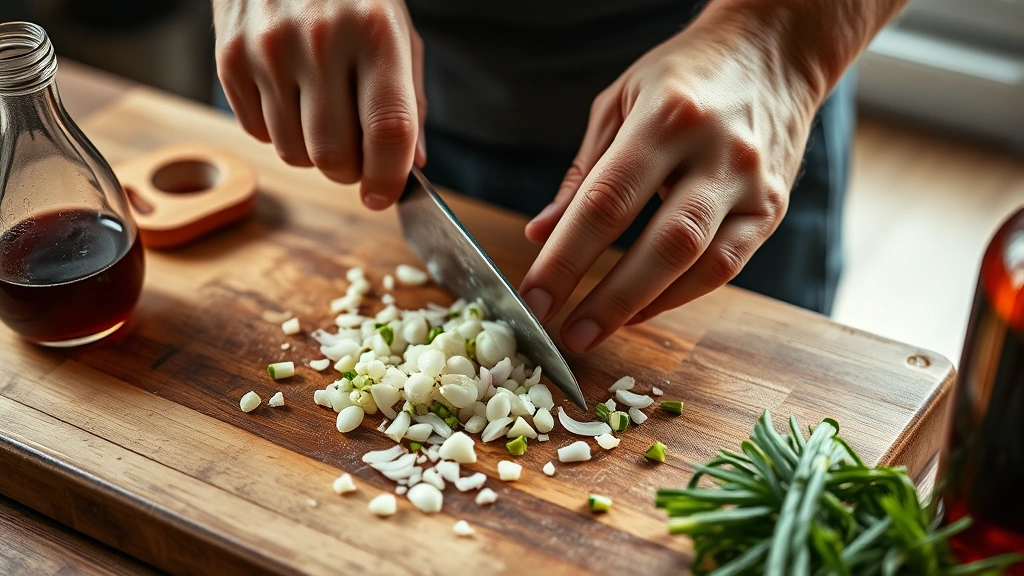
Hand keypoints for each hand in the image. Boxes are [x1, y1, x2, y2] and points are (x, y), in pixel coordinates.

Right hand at [213, 0, 425, 208]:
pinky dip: (278, 130)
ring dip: (313, 152)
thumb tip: (411, 166)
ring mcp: (267, 50)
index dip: (389, 178)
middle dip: (350, 172)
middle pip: (333, 156)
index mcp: (375, 33)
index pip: (387, 131)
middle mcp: (319, 41)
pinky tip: (290, 93)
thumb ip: (409, 102)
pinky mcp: (229, 57)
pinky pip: (257, 133)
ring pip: (293, 154)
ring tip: (322, 112)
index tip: (385, 194)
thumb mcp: (398, 32)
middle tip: (356, 155)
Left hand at [519, 7, 822, 352]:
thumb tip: (541, 233)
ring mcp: (752, 184)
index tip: (534, 297)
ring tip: (598, 332)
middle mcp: (717, 153)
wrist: (773, 51)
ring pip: (701, 264)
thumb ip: (583, 173)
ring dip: (645, 306)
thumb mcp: (619, 102)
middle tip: (566, 335)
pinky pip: (726, 266)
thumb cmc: (683, 75)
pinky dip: (680, 295)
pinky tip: (642, 309)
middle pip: (662, 245)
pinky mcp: (772, 208)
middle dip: (608, 298)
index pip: (607, 201)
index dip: (566, 257)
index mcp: (668, 117)